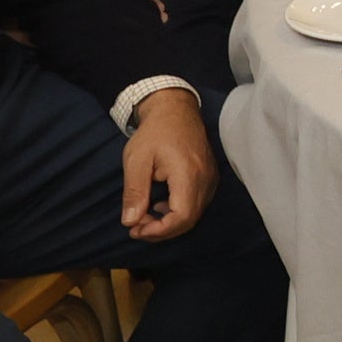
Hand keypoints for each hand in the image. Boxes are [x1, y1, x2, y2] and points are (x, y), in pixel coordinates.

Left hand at [119, 89, 216, 242]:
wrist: (176, 110)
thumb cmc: (155, 132)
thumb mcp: (136, 160)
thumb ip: (134, 192)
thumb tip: (130, 221)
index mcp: (188, 175)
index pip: (181, 217)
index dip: (159, 231)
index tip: (135, 230)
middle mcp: (205, 181)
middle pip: (188, 221)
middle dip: (160, 230)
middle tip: (136, 226)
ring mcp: (210, 180)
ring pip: (193, 215)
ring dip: (169, 223)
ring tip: (145, 215)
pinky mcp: (210, 179)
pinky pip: (197, 205)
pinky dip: (178, 213)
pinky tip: (161, 205)